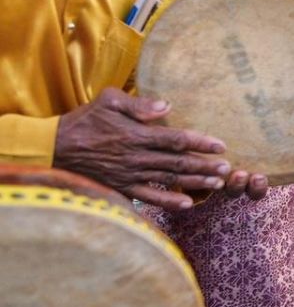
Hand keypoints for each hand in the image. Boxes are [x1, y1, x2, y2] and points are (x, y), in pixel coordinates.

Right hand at [53, 88, 269, 210]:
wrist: (54, 148)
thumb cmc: (84, 120)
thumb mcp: (108, 101)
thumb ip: (138, 104)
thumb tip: (166, 105)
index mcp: (136, 134)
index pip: (175, 139)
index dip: (200, 143)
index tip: (221, 146)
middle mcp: (136, 157)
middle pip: (178, 163)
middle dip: (205, 166)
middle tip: (227, 168)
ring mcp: (130, 175)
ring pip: (168, 180)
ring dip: (194, 183)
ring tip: (217, 185)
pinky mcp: (121, 188)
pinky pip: (148, 198)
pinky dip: (168, 202)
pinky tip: (187, 204)